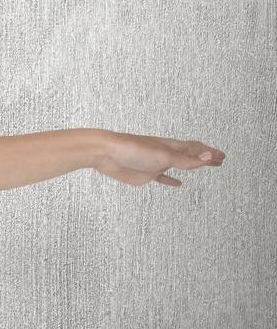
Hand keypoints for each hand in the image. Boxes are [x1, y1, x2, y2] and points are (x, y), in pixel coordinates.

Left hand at [91, 130, 225, 187]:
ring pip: (178, 165)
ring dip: (191, 166)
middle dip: (205, 157)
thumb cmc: (132, 149)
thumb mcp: (164, 156)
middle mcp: (165, 153)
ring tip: (204, 167)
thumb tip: (208, 157)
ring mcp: (155, 163)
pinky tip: (177, 183)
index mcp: (170, 145)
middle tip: (220, 160)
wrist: (106, 154)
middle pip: (189, 155)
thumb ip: (186, 159)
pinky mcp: (145, 174)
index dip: (209, 152)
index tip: (223, 156)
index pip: (195, 148)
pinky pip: (162, 177)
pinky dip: (171, 180)